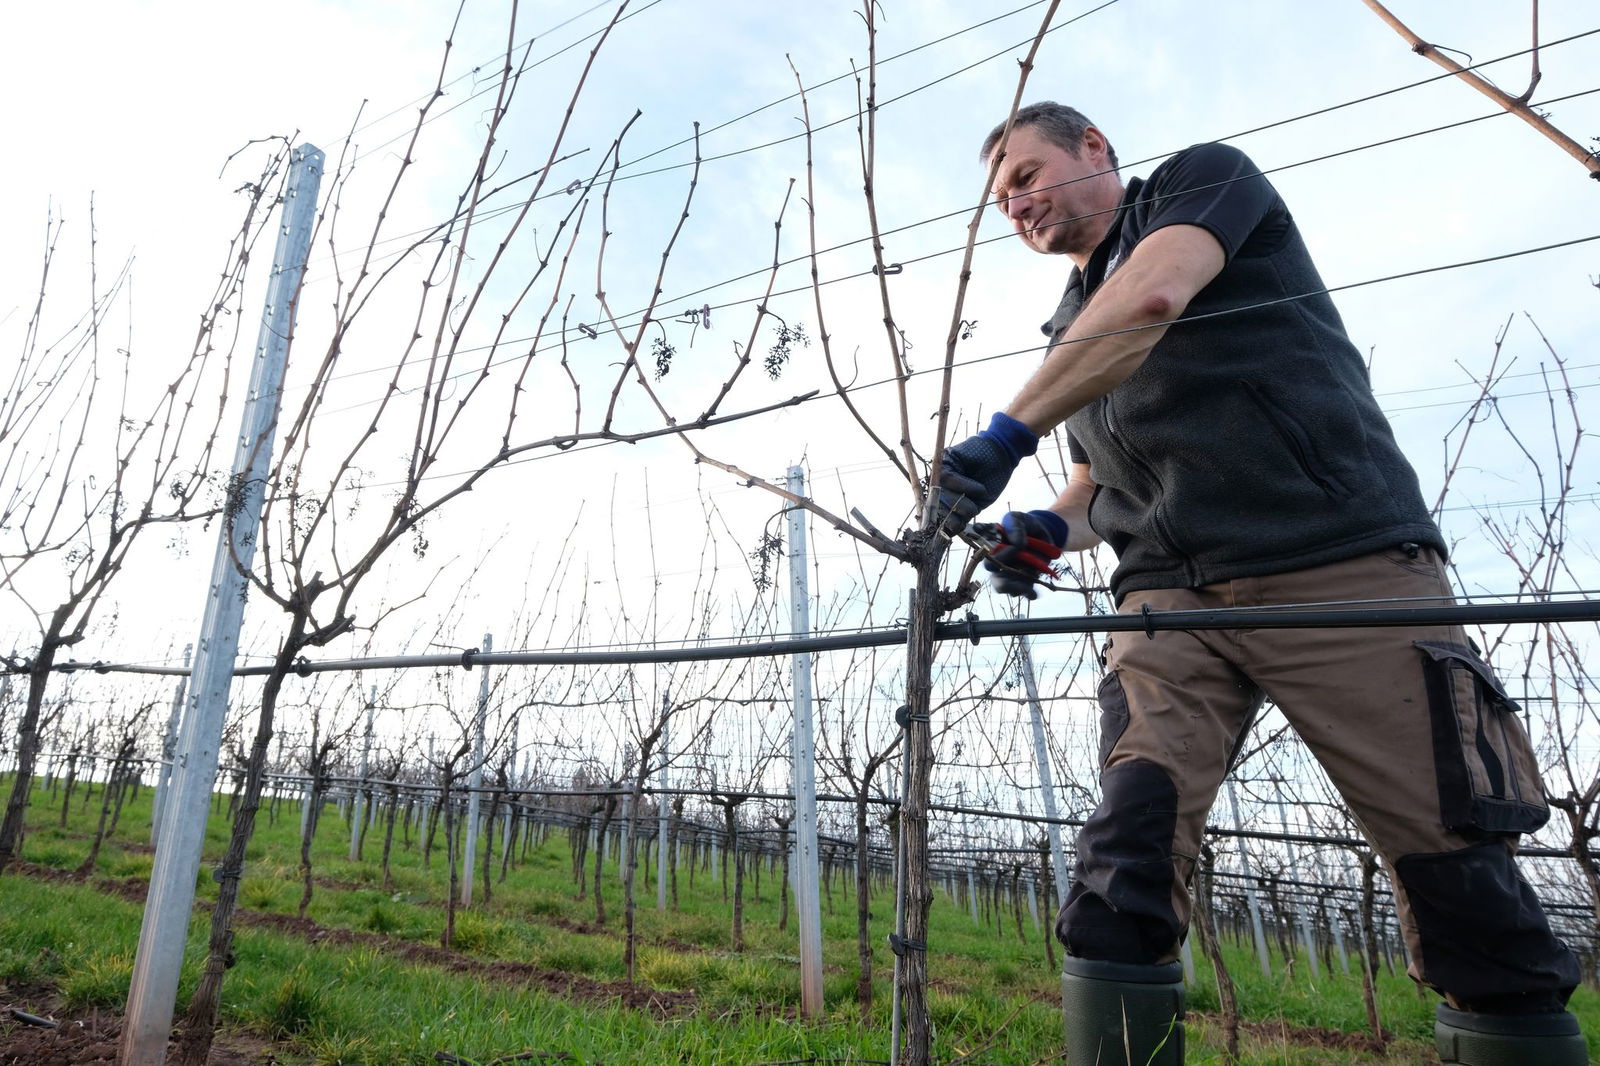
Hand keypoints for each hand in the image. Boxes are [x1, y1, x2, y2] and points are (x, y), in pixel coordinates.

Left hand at [935, 412, 1037, 532]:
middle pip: (935, 506)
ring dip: (959, 502)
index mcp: (946, 499)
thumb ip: (963, 514)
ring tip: (976, 503)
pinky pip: (946, 477)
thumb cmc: (992, 480)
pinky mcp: (944, 460)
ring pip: (939, 493)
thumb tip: (948, 531)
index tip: (956, 529)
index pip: (936, 516)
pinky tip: (979, 488)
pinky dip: (964, 486)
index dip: (943, 525)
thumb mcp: (978, 503)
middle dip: (951, 515)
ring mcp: (940, 472)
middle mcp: (939, 486)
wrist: (1004, 456)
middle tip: (969, 515)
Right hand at [985, 510, 1067, 598]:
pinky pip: (1021, 592)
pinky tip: (1034, 593)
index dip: (999, 556)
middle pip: (993, 576)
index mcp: (991, 546)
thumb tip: (1017, 544)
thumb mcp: (1019, 519)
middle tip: (1017, 579)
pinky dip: (1028, 594)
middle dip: (1004, 582)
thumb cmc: (1025, 524)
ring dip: (1016, 588)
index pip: (986, 555)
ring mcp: (1009, 572)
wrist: (1042, 533)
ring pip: (1004, 587)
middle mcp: (998, 561)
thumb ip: (1015, 526)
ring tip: (1028, 588)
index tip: (1016, 547)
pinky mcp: (1023, 579)